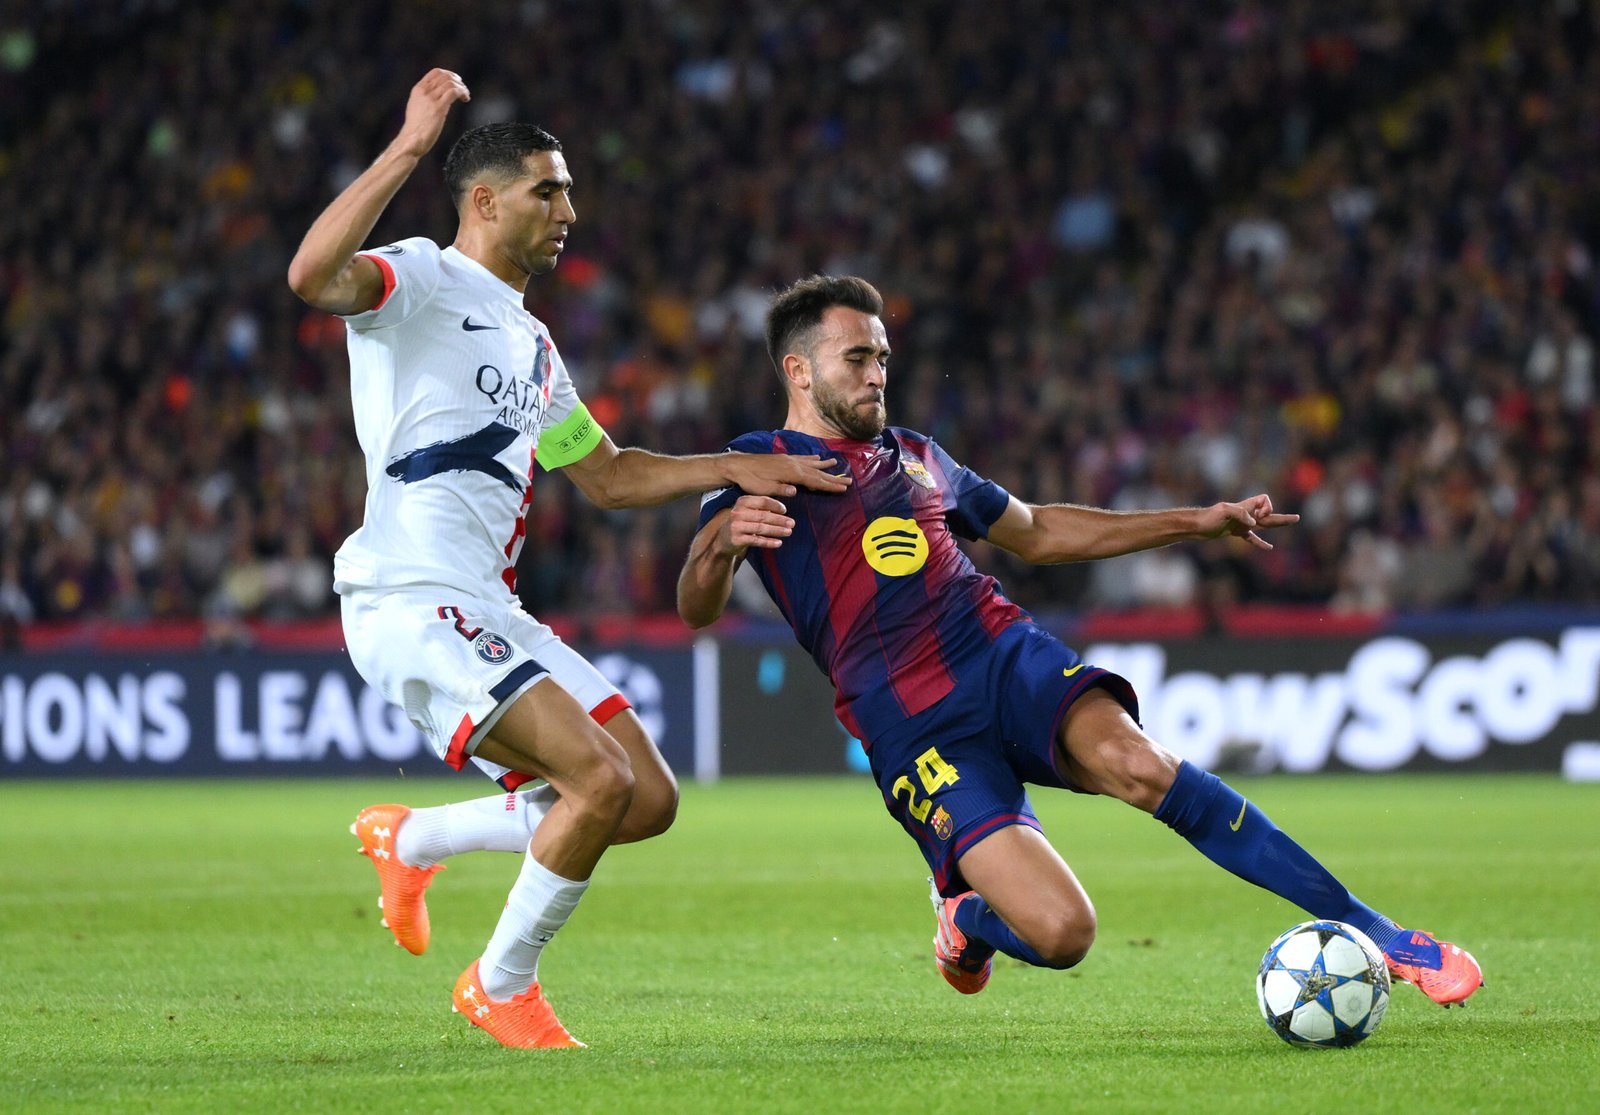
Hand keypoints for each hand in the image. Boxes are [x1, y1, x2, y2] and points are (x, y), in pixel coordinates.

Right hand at [394, 69, 469, 157]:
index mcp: (418, 89)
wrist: (411, 140)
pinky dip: (463, 93)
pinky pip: (454, 92)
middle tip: (464, 90)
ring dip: (462, 88)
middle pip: (445, 76)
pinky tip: (466, 99)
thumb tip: (440, 96)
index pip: (436, 72)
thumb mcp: (417, 107)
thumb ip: (426, 99)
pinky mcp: (438, 108)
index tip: (457, 81)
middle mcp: (424, 91)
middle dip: (458, 81)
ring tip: (466, 96)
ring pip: (450, 83)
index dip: (449, 74)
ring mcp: (431, 99)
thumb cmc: (416, 129)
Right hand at [717, 496, 794, 555]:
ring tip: (788, 532)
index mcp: (742, 502)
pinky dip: (768, 542)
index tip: (785, 510)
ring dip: (777, 530)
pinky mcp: (737, 539)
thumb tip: (783, 510)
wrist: (723, 539)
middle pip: (763, 515)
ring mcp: (736, 526)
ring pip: (760, 528)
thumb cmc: (741, 522)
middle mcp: (738, 513)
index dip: (775, 505)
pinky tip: (778, 543)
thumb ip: (762, 508)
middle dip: (780, 520)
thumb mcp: (748, 511)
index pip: (762, 501)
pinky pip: (756, 541)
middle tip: (792, 523)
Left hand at [724, 454, 851, 497]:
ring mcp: (789, 460)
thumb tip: (795, 491)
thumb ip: (780, 490)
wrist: (738, 466)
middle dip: (833, 477)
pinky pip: (802, 458)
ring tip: (837, 463)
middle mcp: (793, 464)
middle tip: (849, 481)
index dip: (830, 485)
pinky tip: (816, 457)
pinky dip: (811, 458)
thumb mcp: (764, 489)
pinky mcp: (783, 458)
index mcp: (791, 473)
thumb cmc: (750, 480)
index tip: (844, 488)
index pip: (815, 481)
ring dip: (825, 465)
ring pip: (811, 463)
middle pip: (817, 472)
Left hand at [1199, 493, 1298, 549]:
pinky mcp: (1236, 532)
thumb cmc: (1208, 516)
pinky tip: (1269, 548)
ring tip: (1292, 522)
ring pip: (1263, 524)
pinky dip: (1260, 542)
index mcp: (1246, 505)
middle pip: (1268, 513)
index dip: (1266, 508)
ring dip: (1277, 524)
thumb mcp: (1223, 511)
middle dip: (1282, 517)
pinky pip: (1252, 537)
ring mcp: (1242, 523)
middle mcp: (1246, 513)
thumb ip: (1240, 513)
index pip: (1264, 500)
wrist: (1196, 526)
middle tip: (1297, 518)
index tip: (1256, 517)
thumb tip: (1253, 523)